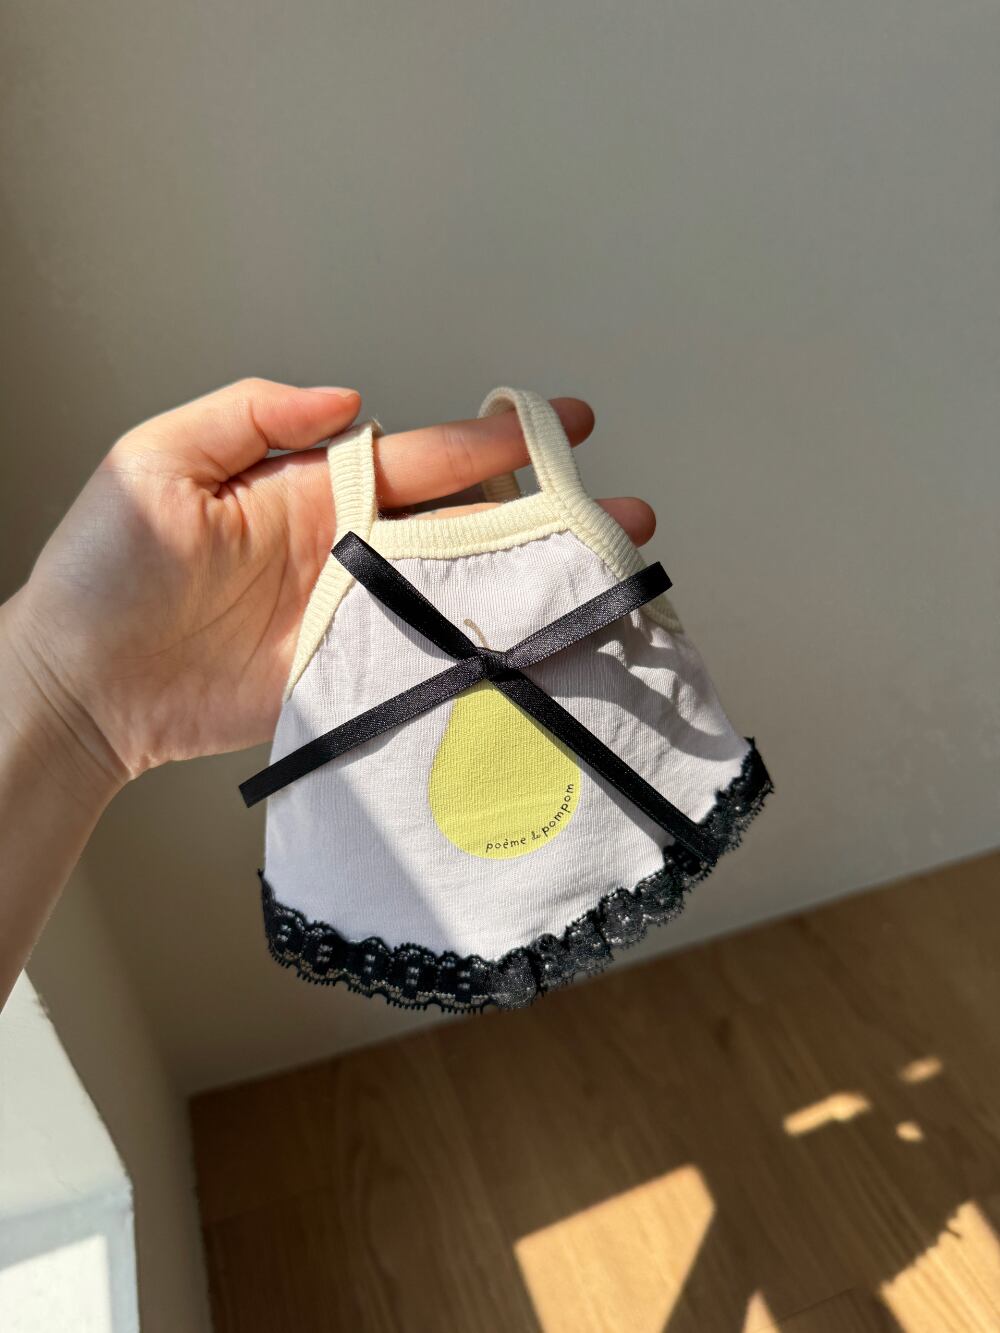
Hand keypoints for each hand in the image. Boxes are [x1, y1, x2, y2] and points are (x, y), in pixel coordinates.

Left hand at [4, 379, 654, 787]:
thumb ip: (249, 416)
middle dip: (541, 515)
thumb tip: (343, 398)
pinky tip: (535, 647)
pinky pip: (425, 660)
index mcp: (312, 489)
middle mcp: (347, 550)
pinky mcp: (350, 678)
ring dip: (530, 583)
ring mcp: (354, 618)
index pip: (420, 458)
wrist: (83, 686)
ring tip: (601, 577)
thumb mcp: (157, 461)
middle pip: (462, 526)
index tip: (554, 426)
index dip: (489, 440)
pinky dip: (482, 654)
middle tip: (613, 512)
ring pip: (458, 592)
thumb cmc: (103, 572)